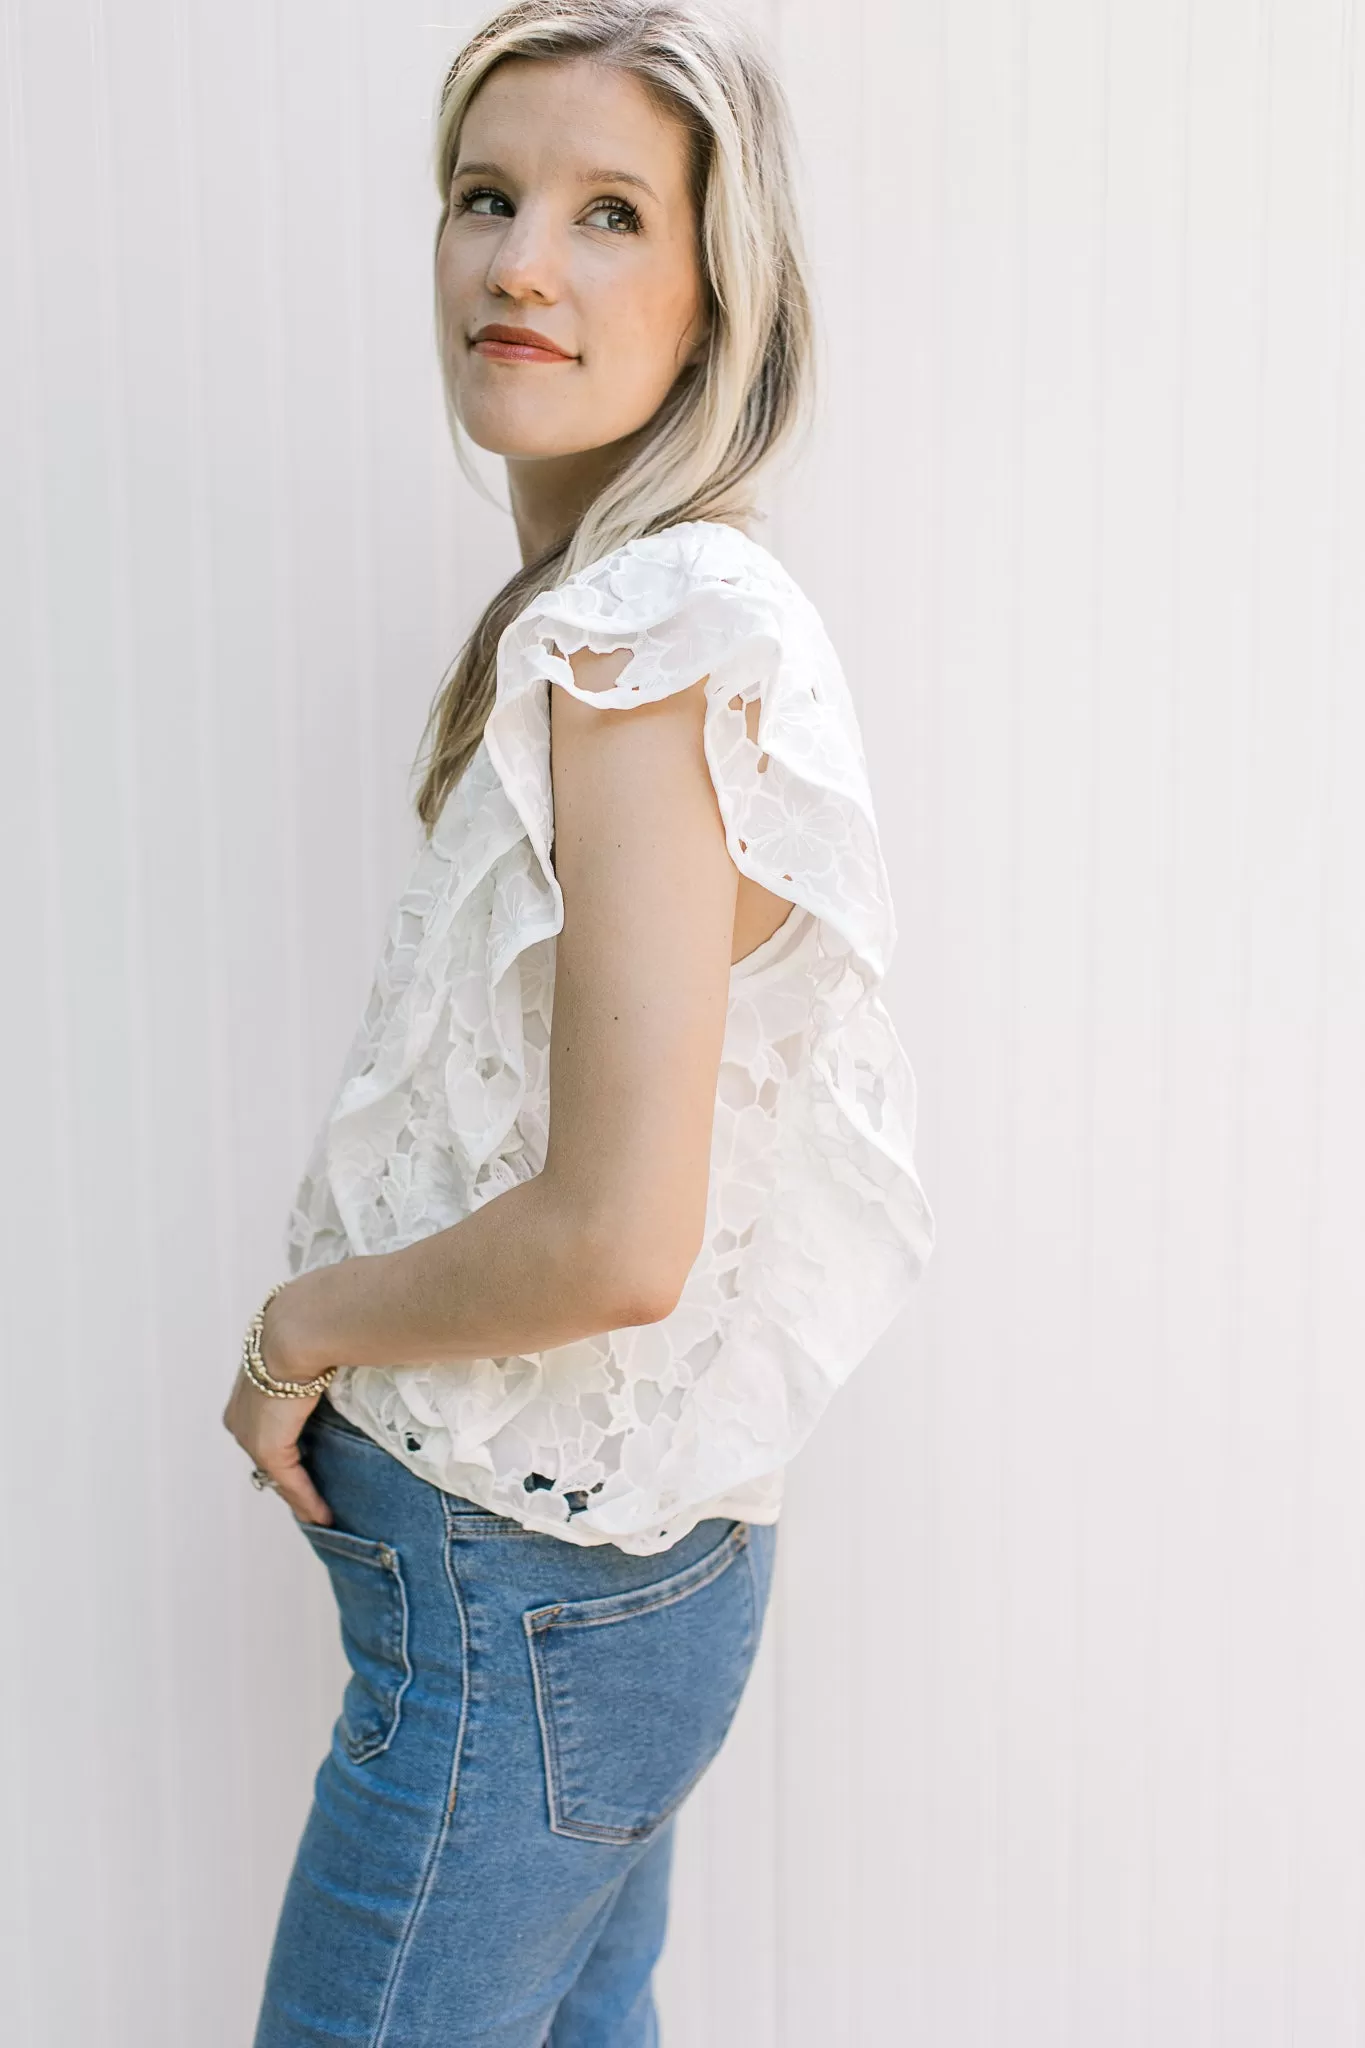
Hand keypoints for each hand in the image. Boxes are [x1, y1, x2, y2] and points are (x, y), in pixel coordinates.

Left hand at [223, 1287, 333, 1523]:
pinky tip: (324, 1516)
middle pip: (268, 1453)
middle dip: (290, 1475)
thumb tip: (353, 1341)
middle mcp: (240, 1413)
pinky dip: (307, 1500)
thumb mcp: (311, 1342)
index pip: (267, 1423)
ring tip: (321, 1513)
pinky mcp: (267, 1448)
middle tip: (315, 1496)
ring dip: (299, 1494)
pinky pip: (289, 1482)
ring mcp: (250, 1433)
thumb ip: (322, 1356)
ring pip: (277, 1472)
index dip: (290, 1443)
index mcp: (248, 1385)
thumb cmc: (316, 1325)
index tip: (311, 1459)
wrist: (303, 1327)